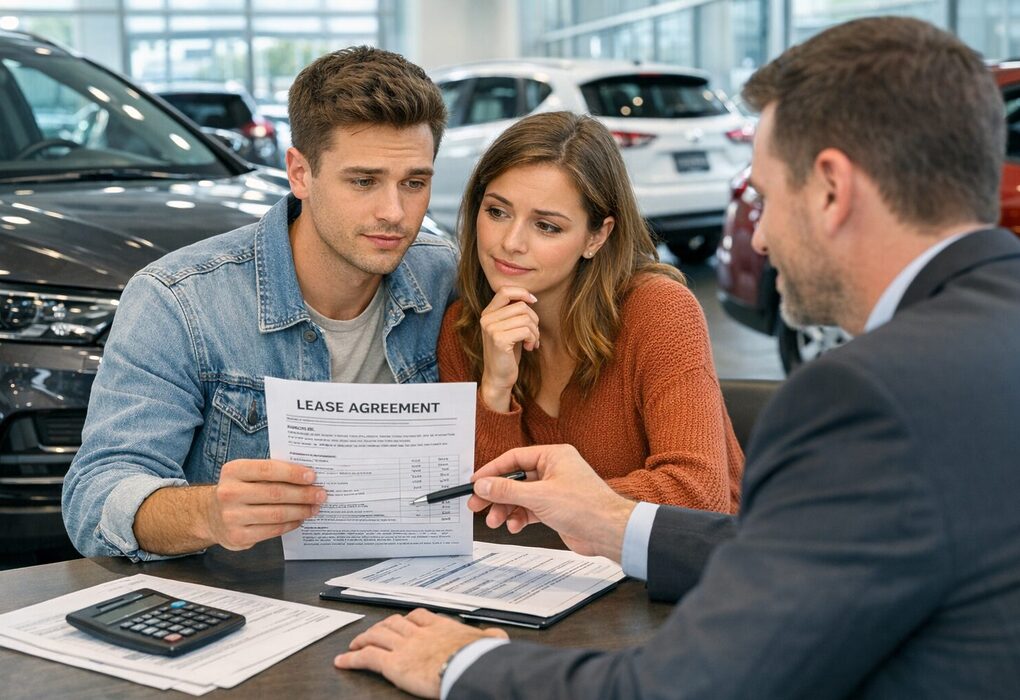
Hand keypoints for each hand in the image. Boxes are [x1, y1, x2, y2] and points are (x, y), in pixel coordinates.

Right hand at [204, 459, 325, 549]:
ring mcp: (232, 516)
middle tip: (321, 494)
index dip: (293, 473)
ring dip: (300, 510)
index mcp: (233, 471)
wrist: (211, 515)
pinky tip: (300, 519)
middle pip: (275, 493)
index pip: (268, 469)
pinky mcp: (238, 536)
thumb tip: (307, 477)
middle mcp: (229, 493)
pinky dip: (290, 524)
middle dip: (303, 494)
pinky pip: (272, 530)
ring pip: (276, 514)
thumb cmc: (239, 490)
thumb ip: (272, 472)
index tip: (312, 476)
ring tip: (314, 507)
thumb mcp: (247, 474)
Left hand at [334, 608, 507, 697]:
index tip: (403, 622)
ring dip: (363, 639)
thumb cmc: (479, 657)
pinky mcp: (393, 664)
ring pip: (377, 636)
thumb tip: (498, 637)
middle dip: (382, 626)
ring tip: (355, 644)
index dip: (407, 619)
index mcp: (441, 627)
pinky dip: (351, 659)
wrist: (470, 665)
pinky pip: (367, 658)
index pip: (419, 616)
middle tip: (374, 632)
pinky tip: (342, 661)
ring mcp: (404, 647)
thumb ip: (490, 637)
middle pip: (394, 623)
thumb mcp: (489, 642)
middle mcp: (419, 633)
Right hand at [468, 445, 635, 561]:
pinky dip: (519, 517)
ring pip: (521, 496)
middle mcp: (554, 470)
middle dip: (496, 494)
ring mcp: (555, 490)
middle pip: (515, 479)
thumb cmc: (585, 506)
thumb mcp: (539, 496)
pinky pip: (530, 509)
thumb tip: (483, 484)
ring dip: (506, 509)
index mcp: (553, 456)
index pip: (514, 458)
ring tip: (495, 521)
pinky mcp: (556, 508)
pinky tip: (514, 526)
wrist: (609, 532)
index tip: (475, 482)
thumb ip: (507, 489)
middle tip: (476, 505)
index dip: (492, 471)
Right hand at [479, 286, 538, 411]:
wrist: (499, 377)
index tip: (533, 301)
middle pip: (521, 306)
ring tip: (532, 342)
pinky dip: (533, 339)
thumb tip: (530, 297)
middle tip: (534, 335)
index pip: (505, 290)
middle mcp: (486, 319)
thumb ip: (514, 313)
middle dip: (534, 320)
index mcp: (487, 313)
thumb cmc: (508, 353)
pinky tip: (530, 348)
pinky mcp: (499, 339)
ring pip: (526, 318)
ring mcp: (491, 328)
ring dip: (535, 332)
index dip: (522, 292)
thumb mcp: (510, 328)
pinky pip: (525, 330)